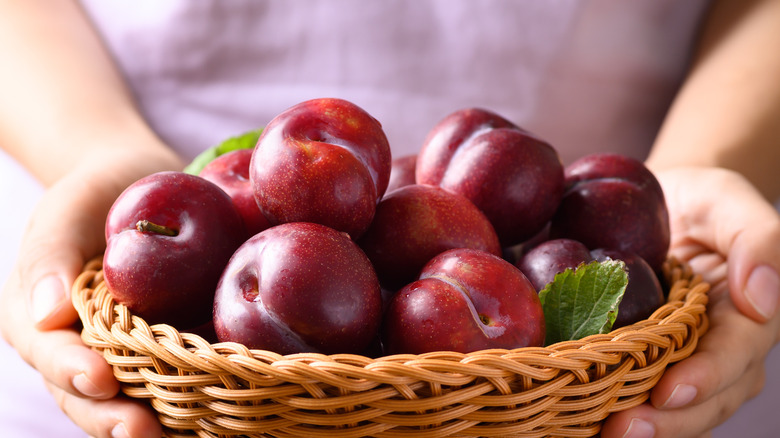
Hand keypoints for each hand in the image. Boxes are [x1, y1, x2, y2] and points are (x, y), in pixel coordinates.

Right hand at [0, 148, 181, 437]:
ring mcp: (123, 354)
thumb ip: (49, 256)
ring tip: (176, 437)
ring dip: (150, 422)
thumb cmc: (95, 194)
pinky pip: (172, 382)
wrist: (140, 185)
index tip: (100, 379)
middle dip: (111, 417)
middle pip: (86, 396)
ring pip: (129, 400)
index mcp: (40, 320)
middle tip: (142, 431)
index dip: (71, 370)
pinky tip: (217, 415)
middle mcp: (78, 347)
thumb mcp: (66, 211)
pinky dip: (189, 401)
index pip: (50, 354)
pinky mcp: (165, 350)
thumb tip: (48, 316)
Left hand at [601, 167, 779, 437]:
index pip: (735, 355)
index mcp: (747, 314)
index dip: (706, 377)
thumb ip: (757, 239)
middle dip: (669, 421)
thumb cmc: (698, 201)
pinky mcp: (648, 360)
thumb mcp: (726, 199)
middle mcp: (721, 346)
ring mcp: (684, 358)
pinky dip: (616, 410)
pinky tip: (582, 423)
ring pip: (677, 409)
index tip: (669, 392)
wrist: (660, 203)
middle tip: (623, 430)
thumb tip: (761, 298)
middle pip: (707, 398)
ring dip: (646, 428)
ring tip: (603, 435)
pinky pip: (641, 394)